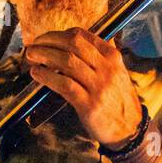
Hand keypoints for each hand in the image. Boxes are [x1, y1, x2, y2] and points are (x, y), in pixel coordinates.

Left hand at [23, 28, 142, 148]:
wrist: (130, 129)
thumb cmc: (117, 100)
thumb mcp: (115, 73)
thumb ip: (97, 59)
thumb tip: (67, 47)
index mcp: (112, 57)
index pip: (82, 36)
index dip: (59, 34)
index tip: (46, 39)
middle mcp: (107, 68)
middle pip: (73, 44)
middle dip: (49, 41)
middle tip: (34, 45)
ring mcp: (99, 86)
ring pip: (67, 61)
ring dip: (44, 55)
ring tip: (32, 56)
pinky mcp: (89, 104)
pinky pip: (64, 85)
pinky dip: (47, 76)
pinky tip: (36, 73)